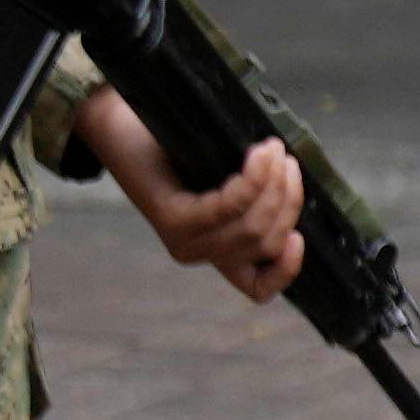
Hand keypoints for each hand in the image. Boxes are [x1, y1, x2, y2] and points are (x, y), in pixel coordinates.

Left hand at [88, 96, 307, 301]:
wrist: (121, 130)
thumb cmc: (175, 151)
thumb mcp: (219, 179)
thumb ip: (252, 195)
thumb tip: (292, 189)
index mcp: (213, 251)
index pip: (256, 288)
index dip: (286, 271)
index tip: (299, 238)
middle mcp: (198, 254)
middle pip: (265, 242)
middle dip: (288, 201)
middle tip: (288, 160)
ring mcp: (185, 241)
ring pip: (252, 228)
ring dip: (275, 186)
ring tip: (274, 150)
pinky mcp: (174, 220)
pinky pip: (229, 207)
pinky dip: (254, 179)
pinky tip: (259, 154)